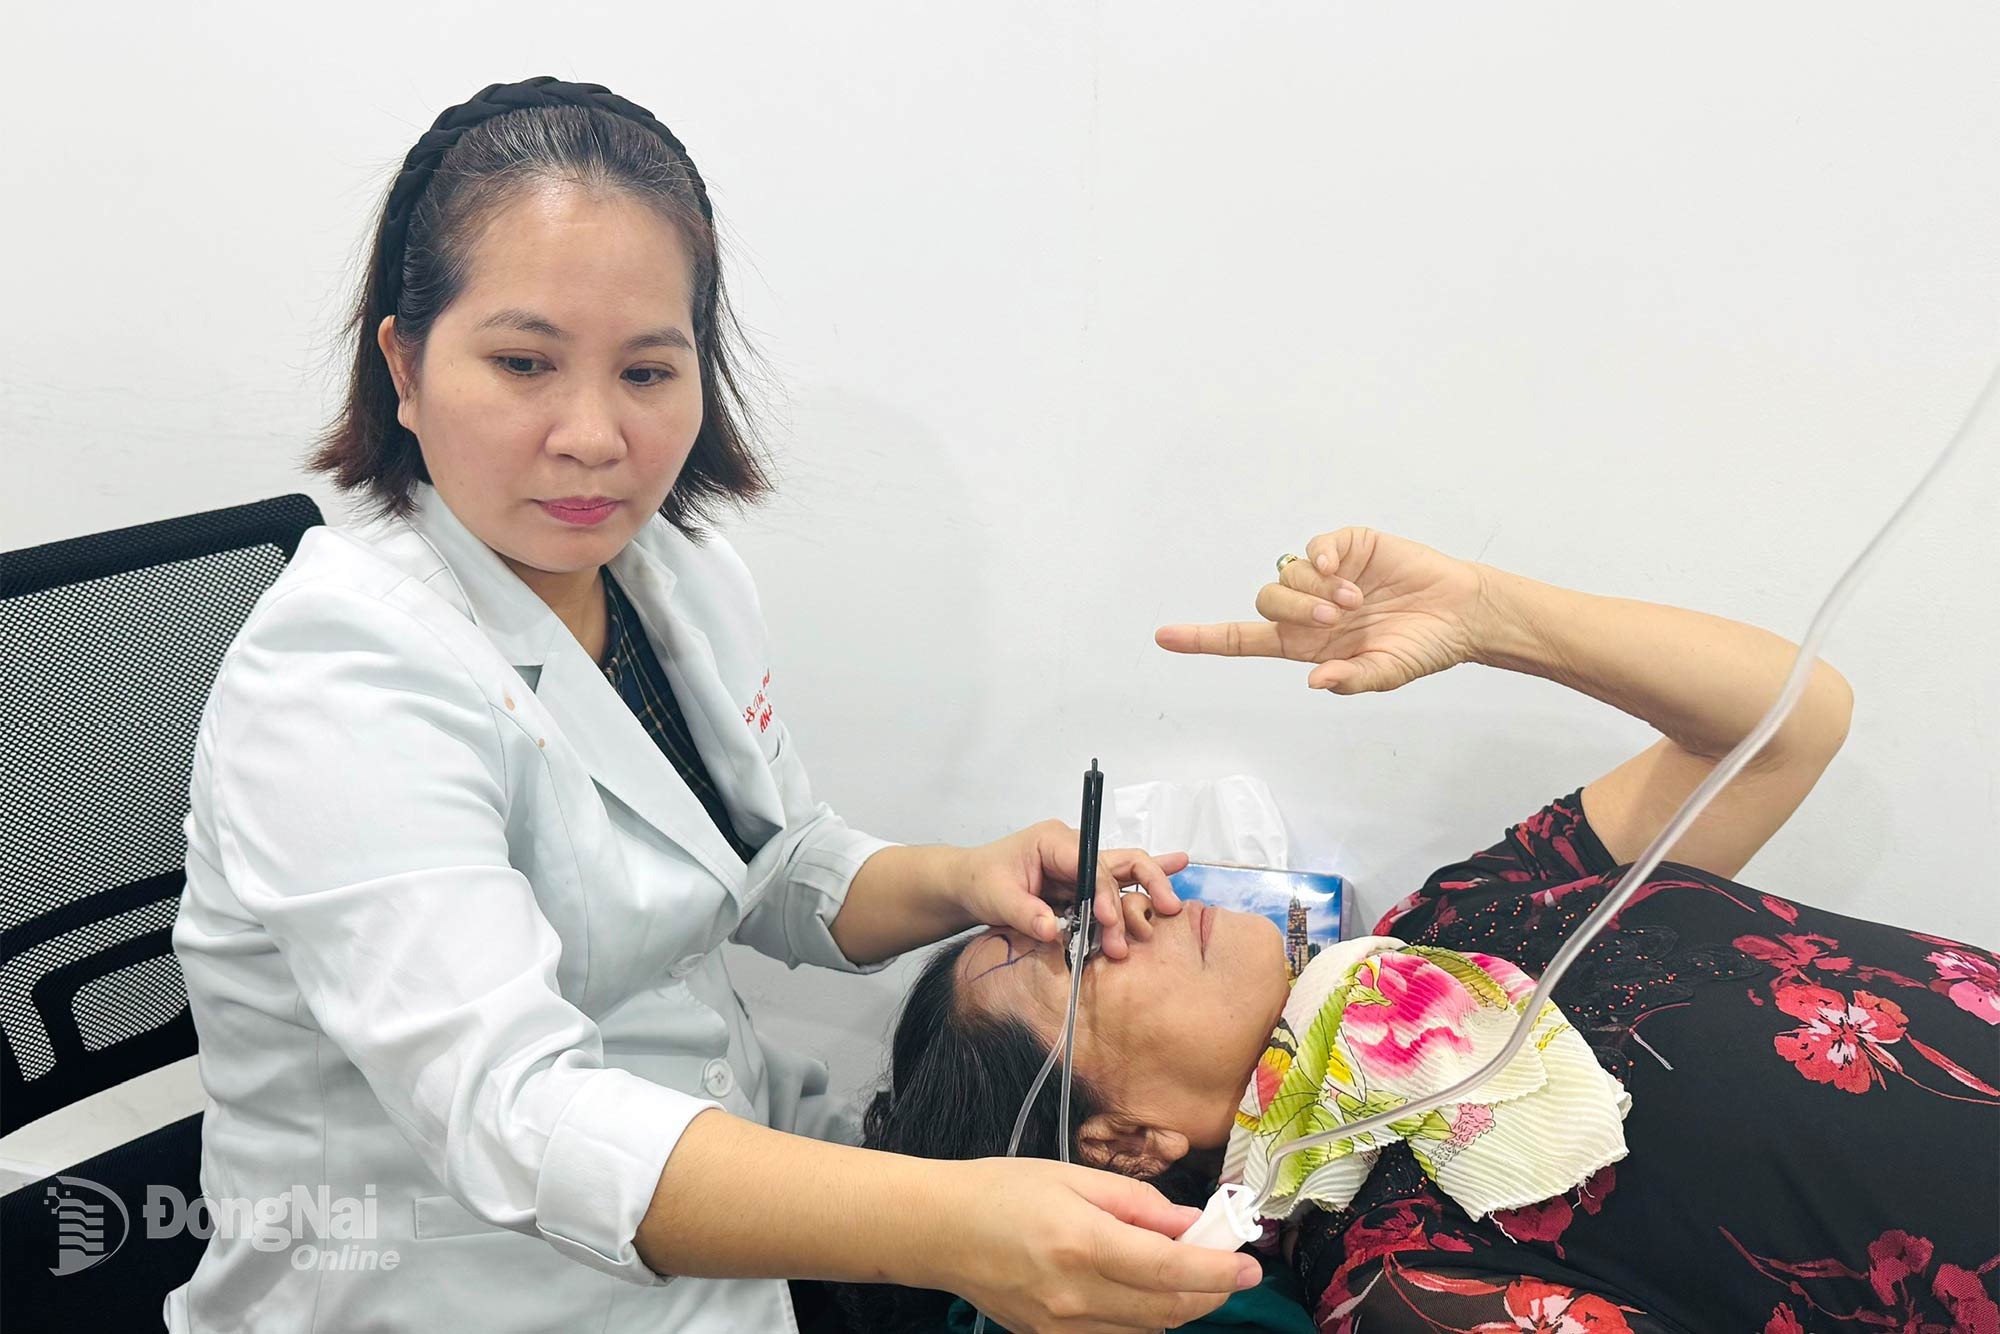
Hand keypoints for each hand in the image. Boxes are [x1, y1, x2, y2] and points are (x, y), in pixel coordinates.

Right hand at [933, 1157, 1259, 1332]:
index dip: (1217, 1270)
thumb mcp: (1071, 1176)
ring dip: (1181, 1308)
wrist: (938, 1230)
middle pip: (1167, 1311)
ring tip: (1189, 1274)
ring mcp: (1062, 1326)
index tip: (1250, 1264)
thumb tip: (1188, 1224)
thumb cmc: (1002, 1190)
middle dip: (1210, 1292)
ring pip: (1147, 1331)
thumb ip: (1136, 1203)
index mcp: (1082, 1242)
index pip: (1168, 1270)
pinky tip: (1146, 1292)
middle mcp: (1075, 1294)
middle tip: (1231, 1269)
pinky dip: (1145, 1320)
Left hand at [959, 821, 1188, 960]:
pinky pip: (1118, 881)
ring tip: (1169, 912)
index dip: (1104, 894)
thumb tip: (1053, 931)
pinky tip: (1179, 865)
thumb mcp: (996, 898)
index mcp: (1053, 841)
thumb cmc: (981, 882)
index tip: (1109, 922)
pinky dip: (1145, 880)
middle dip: (1147, 883)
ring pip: (1126, 872)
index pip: (1091, 865)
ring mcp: (1081, 864)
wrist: (969, 884)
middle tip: (1166, 910)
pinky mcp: (1082, 883)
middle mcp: (1074, 848)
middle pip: (1122, 859)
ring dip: (1147, 892)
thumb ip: (1025, 913)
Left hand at [1156, 527, 1486, 693]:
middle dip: (1291, 610)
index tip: (1164, 637)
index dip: (1203, 638)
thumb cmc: (1422, 647)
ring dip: (1315, 590)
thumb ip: (1351, 679)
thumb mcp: (1386, 673)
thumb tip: (1315, 681)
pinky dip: (1322, 557)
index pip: (1243, 640)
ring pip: (1287, 574)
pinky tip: (1343, 571)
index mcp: (1307, 644)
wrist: (1462, 613)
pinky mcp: (1348, 547)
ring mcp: (1327, 575)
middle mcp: (1309, 609)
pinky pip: (1315, 546)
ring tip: (1356, 602)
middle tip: (1334, 619)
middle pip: (1265, 603)